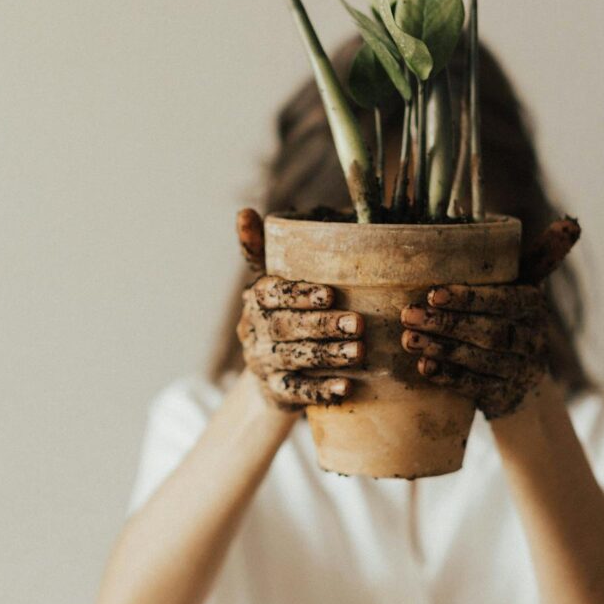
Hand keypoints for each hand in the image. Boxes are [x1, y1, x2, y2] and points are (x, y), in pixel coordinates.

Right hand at [235, 209, 364, 412]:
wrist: (268, 369)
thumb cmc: (280, 313)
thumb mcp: (271, 281)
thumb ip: (261, 249)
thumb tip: (243, 212)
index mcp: (255, 300)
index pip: (271, 294)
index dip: (299, 294)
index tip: (330, 293)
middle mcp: (254, 331)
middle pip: (286, 328)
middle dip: (322, 326)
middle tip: (358, 324)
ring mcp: (263, 363)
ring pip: (294, 359)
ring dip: (328, 356)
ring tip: (359, 352)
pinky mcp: (276, 391)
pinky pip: (298, 392)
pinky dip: (321, 391)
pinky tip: (347, 388)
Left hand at [399, 217, 580, 419]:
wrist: (519, 375)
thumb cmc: (510, 314)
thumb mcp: (523, 283)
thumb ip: (540, 254)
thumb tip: (569, 223)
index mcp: (533, 304)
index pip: (505, 300)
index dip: (470, 298)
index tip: (434, 293)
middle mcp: (532, 338)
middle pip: (491, 331)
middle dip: (448, 323)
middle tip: (409, 314)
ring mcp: (519, 370)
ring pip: (481, 360)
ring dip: (442, 349)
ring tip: (409, 339)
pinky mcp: (504, 396)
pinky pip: (476, 388)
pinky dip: (449, 377)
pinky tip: (424, 367)